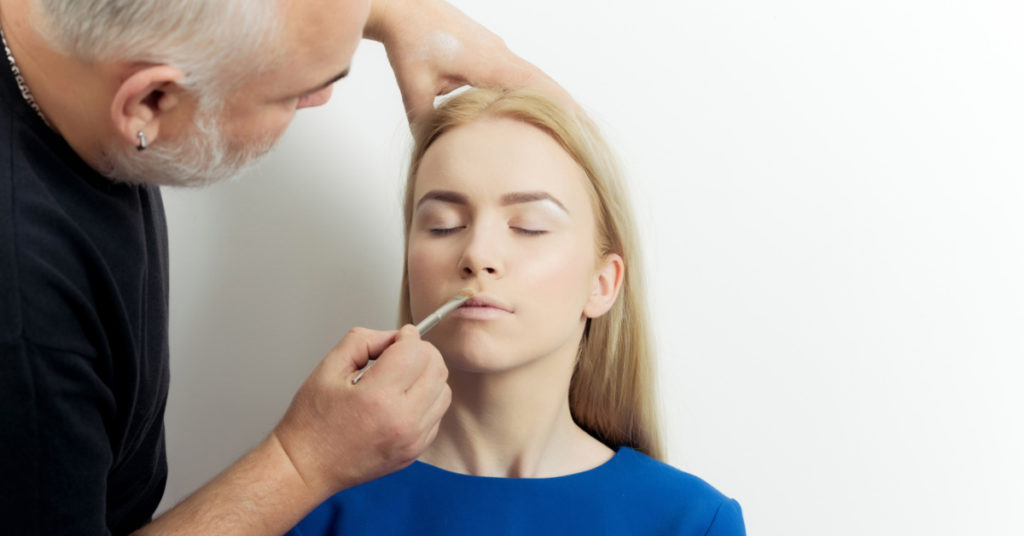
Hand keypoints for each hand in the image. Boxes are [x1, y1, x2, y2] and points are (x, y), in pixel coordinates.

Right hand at [270, 325, 449, 496]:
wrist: (308, 467)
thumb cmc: (313, 422)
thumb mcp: (329, 367)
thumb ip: (365, 340)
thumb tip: (395, 337)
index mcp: (377, 397)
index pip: (414, 351)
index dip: (407, 336)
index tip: (398, 337)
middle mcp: (401, 420)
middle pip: (436, 368)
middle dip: (421, 352)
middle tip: (400, 353)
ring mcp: (412, 439)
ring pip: (443, 390)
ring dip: (427, 376)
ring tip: (401, 378)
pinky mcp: (416, 451)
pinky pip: (437, 414)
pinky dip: (426, 400)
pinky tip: (402, 400)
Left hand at [364, 0, 569, 121]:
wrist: (402, 6)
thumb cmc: (408, 42)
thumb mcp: (414, 88)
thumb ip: (426, 123)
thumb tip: (434, 153)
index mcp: (488, 62)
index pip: (536, 86)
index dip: (561, 107)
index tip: (581, 127)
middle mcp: (499, 54)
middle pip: (544, 82)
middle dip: (567, 107)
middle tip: (588, 132)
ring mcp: (496, 50)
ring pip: (533, 77)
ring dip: (552, 98)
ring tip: (569, 124)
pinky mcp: (488, 50)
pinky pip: (518, 72)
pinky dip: (533, 90)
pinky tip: (534, 109)